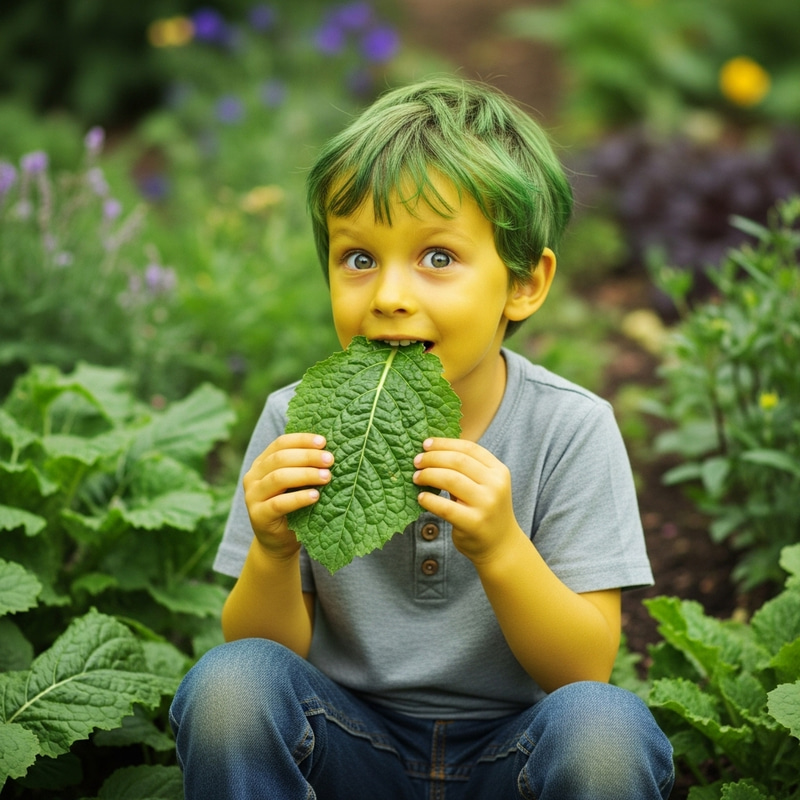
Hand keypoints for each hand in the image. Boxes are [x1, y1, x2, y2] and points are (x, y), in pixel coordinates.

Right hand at [243, 433, 332, 558]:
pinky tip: (315, 496)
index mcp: (262, 463)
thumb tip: (330, 448)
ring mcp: (252, 496)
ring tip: (327, 476)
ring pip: (279, 477)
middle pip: (280, 458)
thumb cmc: (294, 508)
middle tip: (330, 459)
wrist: (279, 542)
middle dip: (308, 456)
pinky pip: (279, 503)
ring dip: (306, 474)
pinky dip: (299, 498)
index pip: (280, 443)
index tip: (324, 441)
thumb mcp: (296, 484)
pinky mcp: (258, 515)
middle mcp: (253, 476)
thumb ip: (303, 467)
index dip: (302, 440)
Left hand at [413, 438, 521, 563]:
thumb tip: (432, 450)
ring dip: (429, 475)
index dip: (444, 443)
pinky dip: (429, 500)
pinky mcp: (474, 523)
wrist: (500, 546)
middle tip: (416, 461)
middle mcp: (495, 485)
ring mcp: (486, 504)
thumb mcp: (485, 486)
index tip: (425, 444)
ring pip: (451, 479)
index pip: (469, 448)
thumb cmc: (485, 511)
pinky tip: (421, 498)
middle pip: (458, 461)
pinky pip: (445, 507)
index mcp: (499, 471)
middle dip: (433, 458)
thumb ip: (467, 469)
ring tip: (416, 478)